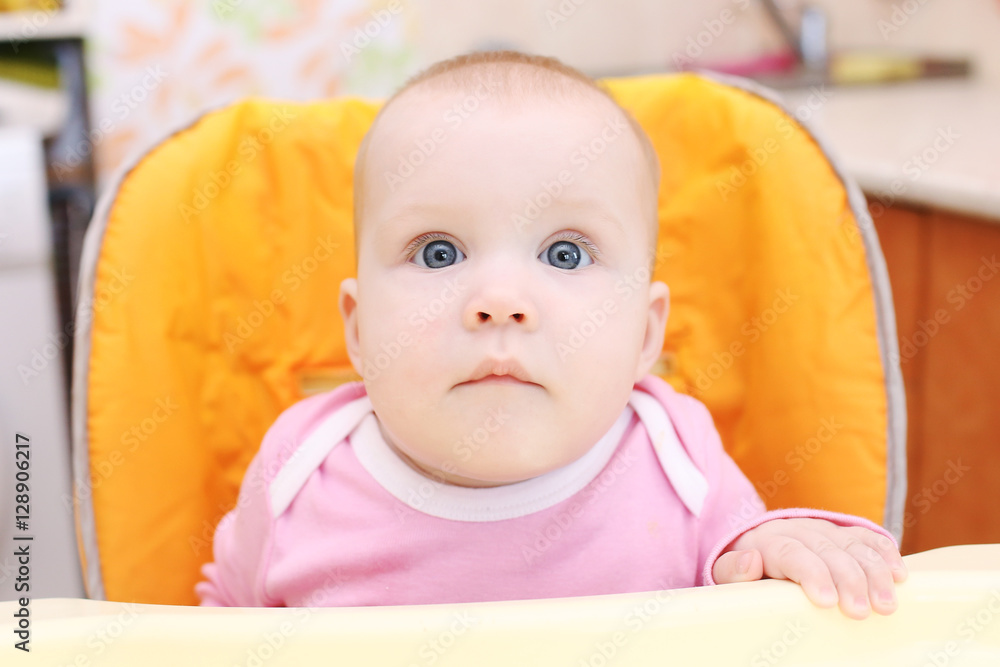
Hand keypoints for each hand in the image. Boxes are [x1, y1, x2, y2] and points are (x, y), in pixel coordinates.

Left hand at [711, 518, 907, 618]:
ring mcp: (824, 529)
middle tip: (862, 611)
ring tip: (886, 604)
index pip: (790, 551)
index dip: (811, 573)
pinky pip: (868, 538)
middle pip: (827, 550)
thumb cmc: (744, 570)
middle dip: (848, 580)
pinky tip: (899, 574)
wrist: (757, 545)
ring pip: (852, 544)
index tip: (827, 601)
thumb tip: (750, 560)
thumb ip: (732, 570)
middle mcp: (799, 529)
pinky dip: (885, 554)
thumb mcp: (726, 574)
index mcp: (768, 540)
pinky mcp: (844, 534)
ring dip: (874, 572)